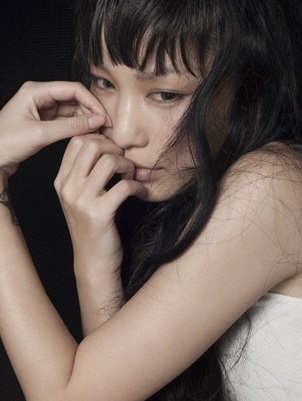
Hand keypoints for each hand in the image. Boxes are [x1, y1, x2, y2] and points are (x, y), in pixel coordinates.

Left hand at [0, 81, 108, 176]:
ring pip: (72, 110)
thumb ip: (71, 127)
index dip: (91, 102)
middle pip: (74, 98)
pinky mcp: (43, 122)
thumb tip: (97, 121)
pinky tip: (87, 134)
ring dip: (85, 120)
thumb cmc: (6, 143)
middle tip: (105, 127)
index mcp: (35, 91)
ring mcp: (41, 109)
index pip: (72, 89)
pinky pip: (66, 121)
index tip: (104, 117)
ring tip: (98, 132)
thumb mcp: (41, 134)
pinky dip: (77, 127)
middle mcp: (39, 96)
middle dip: (90, 111)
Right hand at [55, 134, 145, 278]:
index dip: (100, 140)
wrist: (93, 261)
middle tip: (125, 164)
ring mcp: (82, 201)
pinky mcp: (100, 213)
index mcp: (62, 181)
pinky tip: (140, 192)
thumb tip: (108, 145)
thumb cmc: (92, 227)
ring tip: (131, 177)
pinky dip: (137, 185)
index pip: (77, 142)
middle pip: (91, 145)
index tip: (114, 152)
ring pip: (108, 161)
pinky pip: (124, 186)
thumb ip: (86, 173)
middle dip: (115, 149)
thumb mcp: (81, 198)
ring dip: (127, 165)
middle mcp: (68, 188)